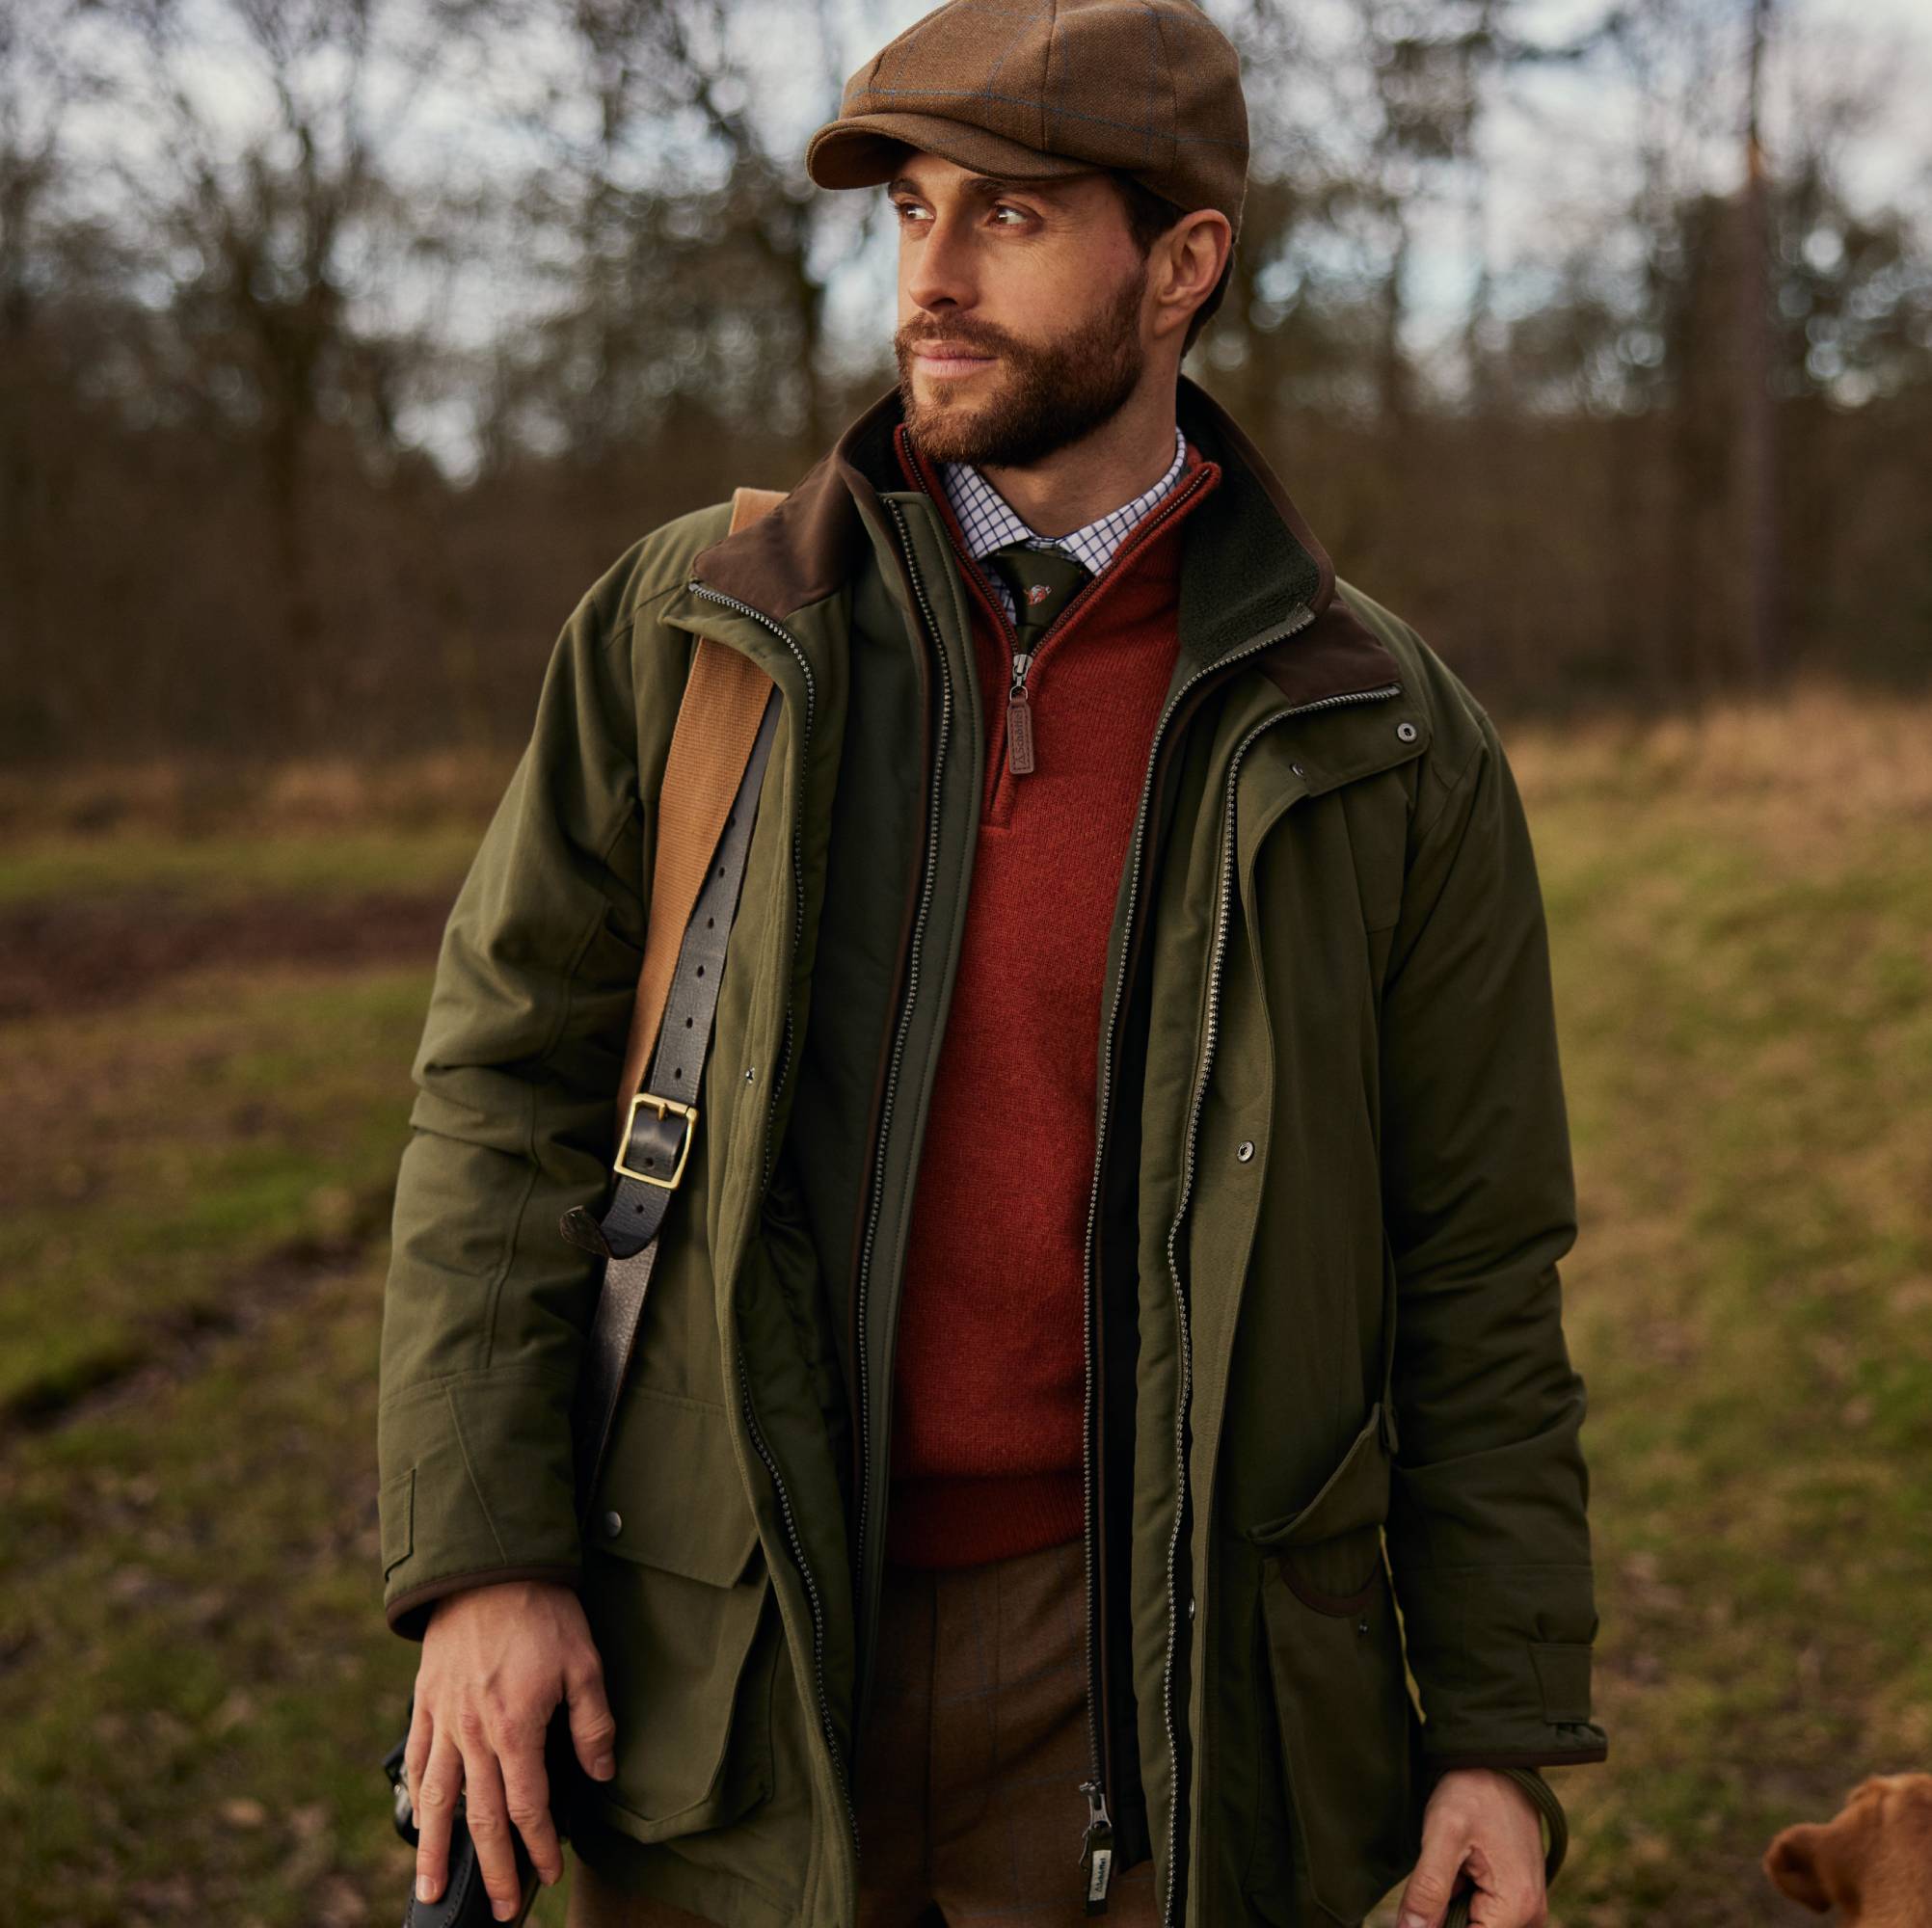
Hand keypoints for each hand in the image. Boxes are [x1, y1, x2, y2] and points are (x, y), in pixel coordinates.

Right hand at [404, 1579, 617, 1921]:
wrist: (489, 1565)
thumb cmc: (543, 1611)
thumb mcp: (585, 1662)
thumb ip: (593, 1725)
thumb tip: (601, 1774)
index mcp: (515, 1729)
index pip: (529, 1807)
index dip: (540, 1847)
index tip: (549, 1874)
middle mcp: (472, 1734)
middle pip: (481, 1818)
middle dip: (492, 1870)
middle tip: (500, 1910)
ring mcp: (443, 1720)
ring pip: (435, 1800)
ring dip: (434, 1852)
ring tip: (430, 1893)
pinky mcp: (425, 1702)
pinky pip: (416, 1759)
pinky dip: (415, 1795)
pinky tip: (416, 1819)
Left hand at [1395, 1768, 1546, 1927]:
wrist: (1498, 1761)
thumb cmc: (1472, 1791)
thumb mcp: (1442, 1835)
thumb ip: (1427, 1889)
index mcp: (1516, 1907)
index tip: (1417, 1909)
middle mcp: (1530, 1915)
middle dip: (1443, 1917)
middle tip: (1431, 1881)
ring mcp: (1526, 1907)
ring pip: (1476, 1925)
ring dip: (1450, 1909)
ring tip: (1447, 1868)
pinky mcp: (1517, 1896)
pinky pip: (1484, 1914)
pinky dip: (1461, 1901)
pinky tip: (1455, 1871)